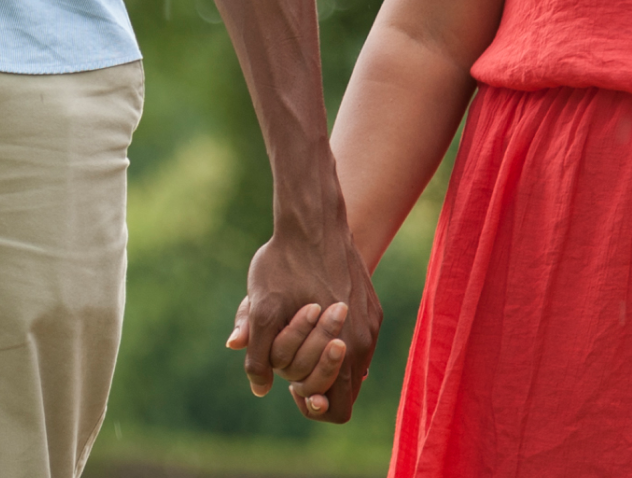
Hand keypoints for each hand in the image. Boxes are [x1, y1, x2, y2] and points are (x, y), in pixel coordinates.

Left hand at [227, 227, 379, 422]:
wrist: (313, 220)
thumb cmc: (284, 263)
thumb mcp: (262, 307)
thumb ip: (259, 353)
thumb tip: (259, 389)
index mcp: (344, 349)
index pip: (337, 410)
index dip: (311, 405)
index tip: (290, 385)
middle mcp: (365, 341)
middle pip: (344, 391)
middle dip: (314, 380)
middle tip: (290, 360)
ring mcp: (371, 323)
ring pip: (351, 365)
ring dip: (324, 360)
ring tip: (299, 334)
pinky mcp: (372, 306)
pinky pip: (358, 341)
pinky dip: (336, 340)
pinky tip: (313, 318)